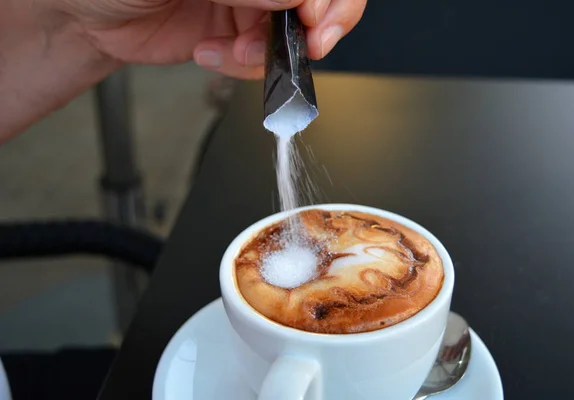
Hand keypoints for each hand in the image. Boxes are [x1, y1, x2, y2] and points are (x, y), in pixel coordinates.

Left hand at [58, 0, 367, 78]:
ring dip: (271, 52)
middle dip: (317, 26)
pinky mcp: (236, 35)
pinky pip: (263, 60)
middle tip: (307, 44)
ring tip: (233, 49)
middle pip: (318, 0)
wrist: (85, 16)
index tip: (311, 16)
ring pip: (294, 34)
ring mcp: (250, 3)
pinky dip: (244, 66)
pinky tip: (212, 52)